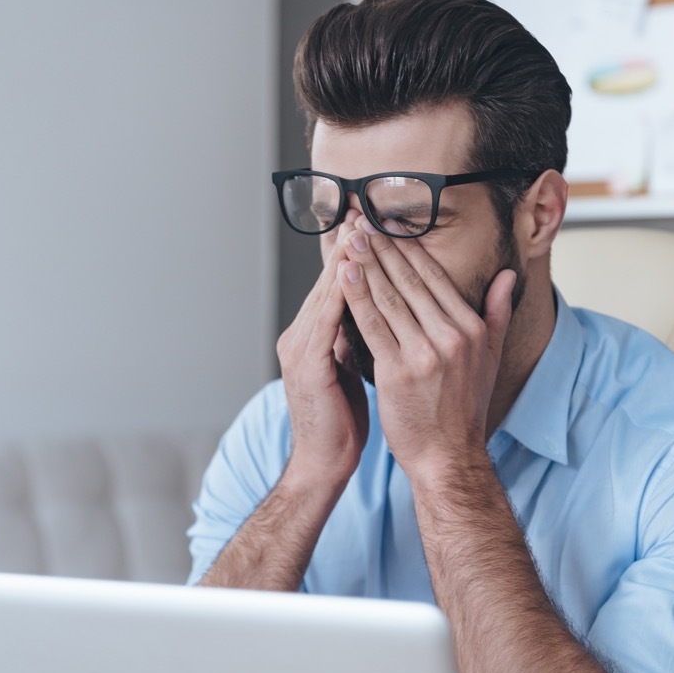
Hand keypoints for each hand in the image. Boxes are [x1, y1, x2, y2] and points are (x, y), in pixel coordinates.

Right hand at [276, 224, 369, 484]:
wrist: (323, 463)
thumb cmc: (341, 421)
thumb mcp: (350, 370)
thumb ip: (355, 338)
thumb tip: (374, 313)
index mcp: (312, 336)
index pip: (335, 286)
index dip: (352, 254)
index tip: (369, 223)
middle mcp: (300, 335)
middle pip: (328, 281)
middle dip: (347, 245)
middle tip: (362, 209)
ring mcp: (299, 348)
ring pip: (326, 294)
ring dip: (344, 260)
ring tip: (360, 228)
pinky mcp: (306, 363)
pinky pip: (326, 320)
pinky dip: (340, 293)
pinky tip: (354, 273)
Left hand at [338, 219, 514, 474]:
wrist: (448, 458)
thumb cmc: (462, 411)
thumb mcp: (490, 359)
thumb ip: (496, 315)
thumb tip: (506, 277)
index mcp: (471, 329)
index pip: (435, 278)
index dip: (408, 248)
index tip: (388, 224)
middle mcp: (451, 337)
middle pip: (410, 281)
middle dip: (383, 247)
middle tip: (361, 219)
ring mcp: (425, 354)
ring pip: (390, 298)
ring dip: (367, 264)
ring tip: (349, 238)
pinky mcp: (399, 372)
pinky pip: (373, 326)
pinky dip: (357, 297)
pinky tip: (344, 275)